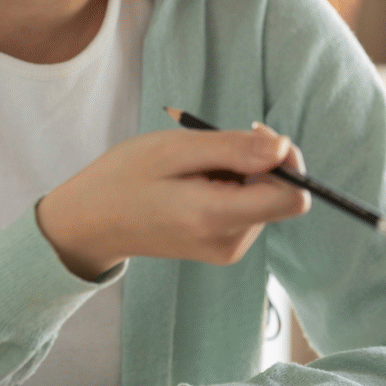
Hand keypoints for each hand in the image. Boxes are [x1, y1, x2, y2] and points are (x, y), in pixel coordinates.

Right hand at [37, 123, 309, 279]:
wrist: (91, 223)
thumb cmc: (125, 178)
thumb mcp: (175, 149)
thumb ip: (234, 149)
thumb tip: (284, 147)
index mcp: (217, 219)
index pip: (293, 198)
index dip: (288, 161)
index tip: (255, 136)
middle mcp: (230, 242)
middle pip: (281, 195)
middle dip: (258, 162)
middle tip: (210, 147)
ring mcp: (229, 249)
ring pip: (265, 198)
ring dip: (241, 173)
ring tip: (194, 169)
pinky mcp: (224, 247)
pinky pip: (249, 207)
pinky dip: (232, 186)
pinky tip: (196, 184)